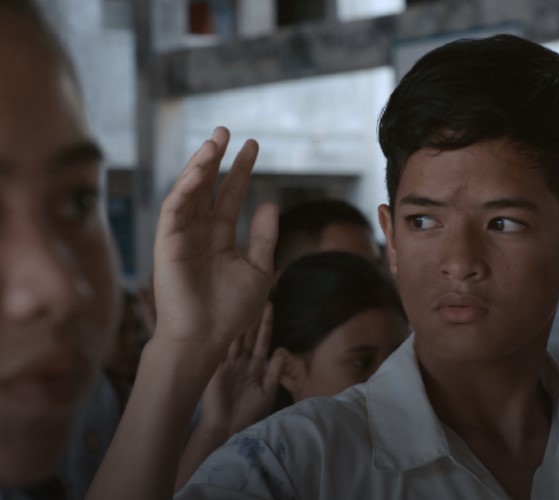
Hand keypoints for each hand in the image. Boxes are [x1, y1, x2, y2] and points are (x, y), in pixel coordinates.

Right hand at [152, 127, 277, 352]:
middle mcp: (199, 231)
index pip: (229, 195)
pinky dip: (184, 189)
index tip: (252, 146)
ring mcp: (181, 236)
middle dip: (215, 158)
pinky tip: (198, 171)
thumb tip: (271, 203)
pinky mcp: (166, 243)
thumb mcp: (259, 269)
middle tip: (225, 130)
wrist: (207, 337)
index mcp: (220, 236)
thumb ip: (264, 237)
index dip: (240, 170)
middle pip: (206, 186)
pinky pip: (173, 209)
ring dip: (199, 165)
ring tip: (214, 142)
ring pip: (188, 191)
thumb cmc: (232, 310)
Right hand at [199, 303, 283, 435]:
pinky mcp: (213, 368)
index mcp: (253, 366)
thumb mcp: (267, 392)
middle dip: (251, 315)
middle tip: (255, 294)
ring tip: (241, 300)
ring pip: (233, 337)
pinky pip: (218, 349)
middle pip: (247, 334)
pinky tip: (223, 318)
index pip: (261, 340)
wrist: (226, 429)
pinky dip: (220, 334)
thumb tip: (283, 350)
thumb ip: (275, 371)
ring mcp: (226, 363)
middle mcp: (239, 361)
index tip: (270, 305)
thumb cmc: (248, 414)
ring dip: (237, 321)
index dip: (266, 324)